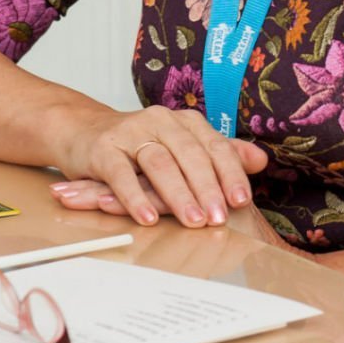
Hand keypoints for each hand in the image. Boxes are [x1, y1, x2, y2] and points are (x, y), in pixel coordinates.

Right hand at [48, 106, 267, 228]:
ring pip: (159, 163)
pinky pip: (121, 174)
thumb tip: (261, 160)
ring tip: (193, 222)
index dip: (230, 172)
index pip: (214, 145)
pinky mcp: (103, 149)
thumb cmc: (140, 148)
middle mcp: (159, 120)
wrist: (83, 132)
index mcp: (183, 121)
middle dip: (207, 188)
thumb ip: (220, 154)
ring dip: (178, 195)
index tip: (241, 201)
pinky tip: (148, 218)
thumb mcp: (181, 149)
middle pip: (189, 154)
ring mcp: (129, 132)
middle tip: (219, 219)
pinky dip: (135, 198)